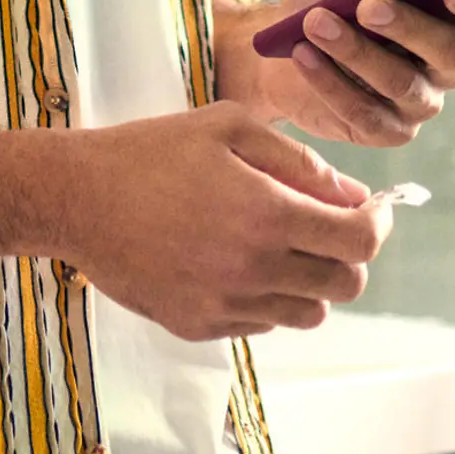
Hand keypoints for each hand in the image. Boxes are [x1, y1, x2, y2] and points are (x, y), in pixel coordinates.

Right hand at [60, 102, 392, 340]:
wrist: (77, 198)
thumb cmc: (151, 151)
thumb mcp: (227, 127)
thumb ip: (298, 160)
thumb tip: (352, 194)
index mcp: (266, 214)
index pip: (358, 242)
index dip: (377, 225)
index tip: (372, 210)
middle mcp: (253, 270)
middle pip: (344, 285)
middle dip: (347, 253)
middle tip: (325, 224)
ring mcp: (226, 305)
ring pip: (308, 312)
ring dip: (309, 279)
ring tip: (276, 241)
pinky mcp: (200, 327)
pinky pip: (262, 323)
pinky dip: (266, 296)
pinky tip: (234, 258)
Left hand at [215, 0, 454, 147]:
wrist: (278, 29)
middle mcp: (447, 60)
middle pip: (451, 52)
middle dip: (407, 27)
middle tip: (366, 3)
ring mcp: (418, 99)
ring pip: (403, 84)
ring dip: (355, 51)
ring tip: (315, 22)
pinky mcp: (383, 129)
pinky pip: (367, 114)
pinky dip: (331, 82)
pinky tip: (304, 55)